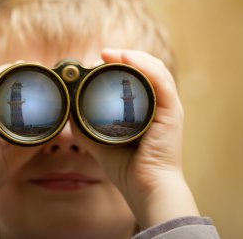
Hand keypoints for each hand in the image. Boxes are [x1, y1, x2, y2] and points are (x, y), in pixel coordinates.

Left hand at [73, 49, 199, 227]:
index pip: (140, 77)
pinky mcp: (172, 113)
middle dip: (125, 57)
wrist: (147, 189)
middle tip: (102, 55)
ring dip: (133, 56)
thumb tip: (70, 114)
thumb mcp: (102, 144)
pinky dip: (145, 66)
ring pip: (155, 69)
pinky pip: (160, 81)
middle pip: (148, 69)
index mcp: (149, 110)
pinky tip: (127, 58)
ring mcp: (169, 108)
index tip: (98, 62)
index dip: (122, 65)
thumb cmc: (129, 171)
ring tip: (110, 53)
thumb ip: (87, 130)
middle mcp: (161, 105)